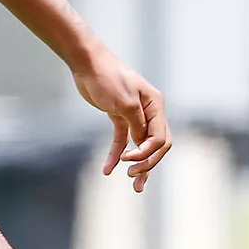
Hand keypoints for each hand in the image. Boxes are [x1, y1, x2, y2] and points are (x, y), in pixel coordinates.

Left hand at [70, 45, 170, 191]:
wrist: (87, 64)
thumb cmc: (108, 79)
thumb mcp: (125, 102)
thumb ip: (137, 124)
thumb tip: (143, 143)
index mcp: (156, 106)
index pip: (160, 138)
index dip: (147, 153)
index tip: (127, 160)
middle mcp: (149, 111)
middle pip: (156, 144)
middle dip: (148, 163)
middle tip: (133, 178)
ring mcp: (134, 114)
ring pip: (140, 145)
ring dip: (137, 164)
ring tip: (133, 184)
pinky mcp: (119, 116)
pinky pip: (121, 140)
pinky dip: (115, 154)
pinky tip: (107, 169)